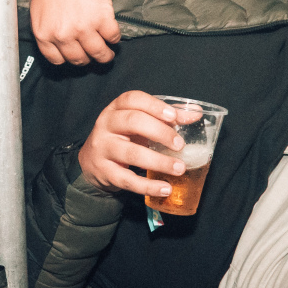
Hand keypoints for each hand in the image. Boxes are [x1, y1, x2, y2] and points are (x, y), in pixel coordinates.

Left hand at [31, 0, 120, 65]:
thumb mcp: (38, 9)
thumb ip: (45, 29)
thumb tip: (55, 45)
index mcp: (44, 33)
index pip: (57, 60)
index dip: (68, 58)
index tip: (76, 55)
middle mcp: (62, 35)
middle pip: (79, 60)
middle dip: (88, 59)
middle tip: (93, 53)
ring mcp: (83, 28)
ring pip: (99, 54)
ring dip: (105, 55)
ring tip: (108, 52)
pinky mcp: (102, 19)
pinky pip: (113, 38)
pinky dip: (115, 38)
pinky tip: (112, 33)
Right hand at [78, 90, 201, 196]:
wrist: (91, 162)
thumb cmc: (122, 137)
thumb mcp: (139, 123)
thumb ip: (167, 117)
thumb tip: (196, 113)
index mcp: (116, 108)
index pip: (132, 99)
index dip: (154, 106)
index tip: (174, 116)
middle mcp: (106, 124)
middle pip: (133, 121)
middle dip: (160, 132)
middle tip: (180, 145)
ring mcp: (103, 148)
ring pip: (132, 153)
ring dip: (159, 161)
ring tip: (179, 169)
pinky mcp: (104, 171)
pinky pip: (127, 180)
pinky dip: (148, 186)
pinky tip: (165, 188)